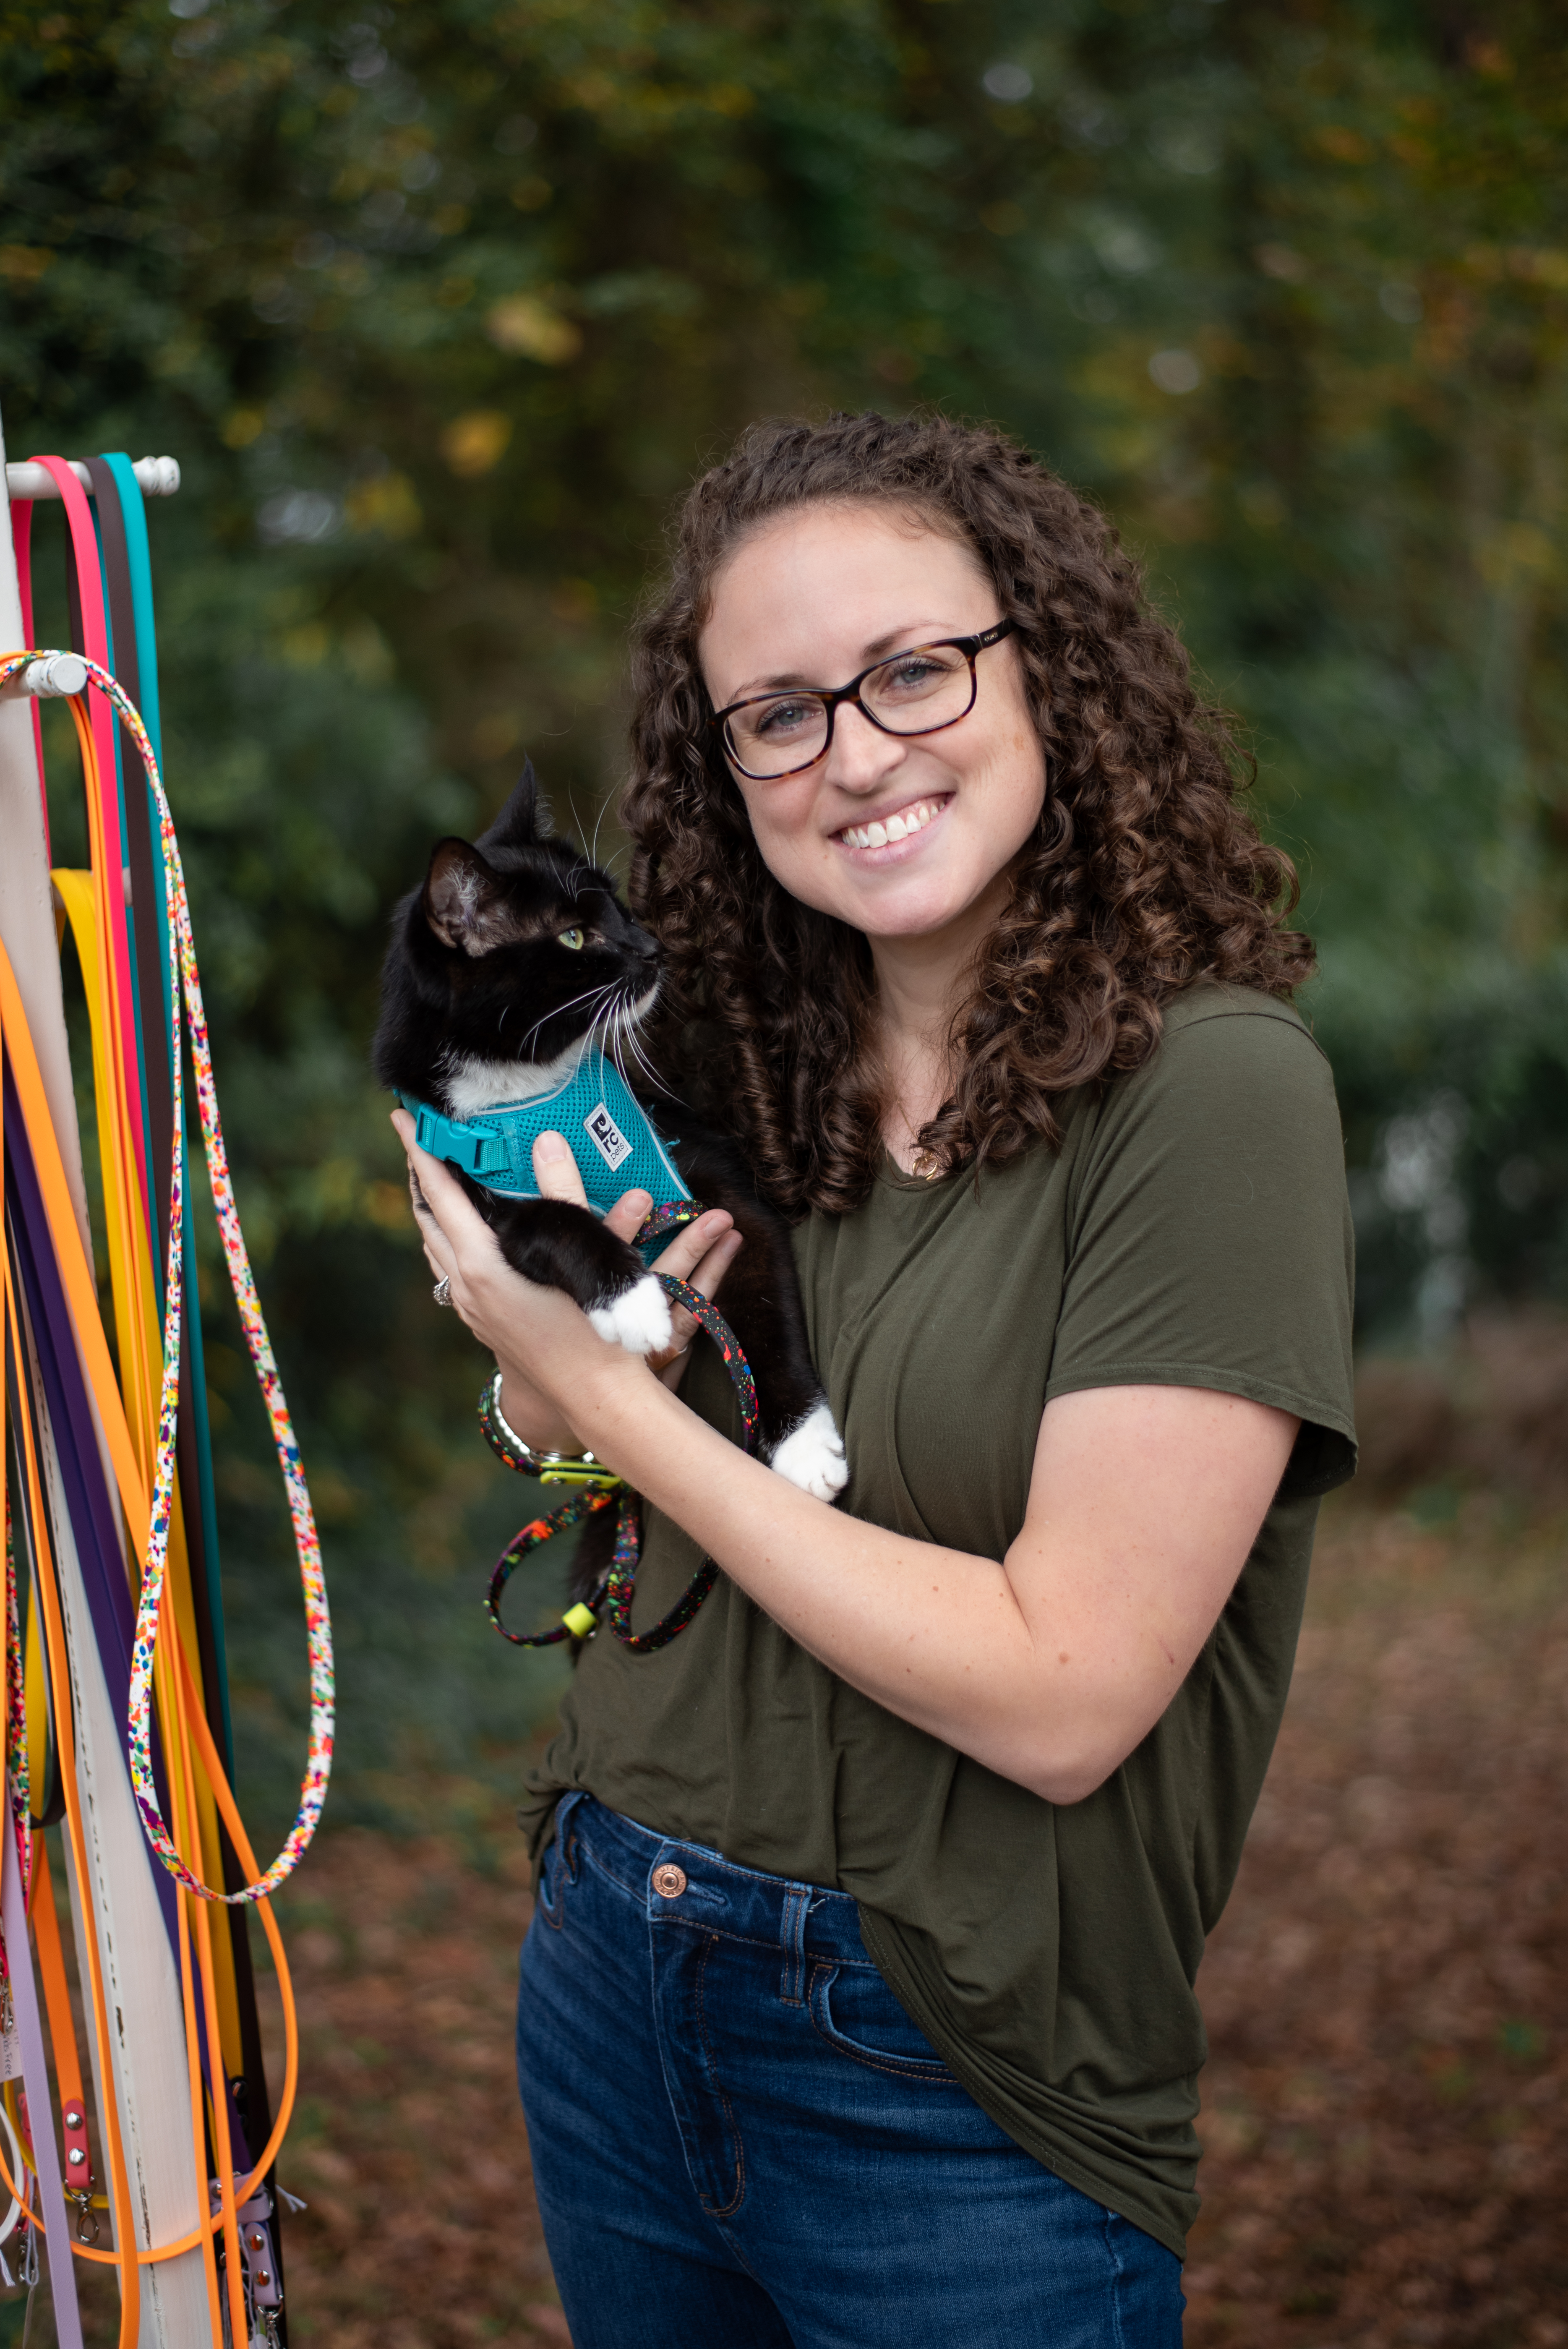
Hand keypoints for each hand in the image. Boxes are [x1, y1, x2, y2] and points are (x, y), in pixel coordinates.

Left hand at [390, 1110, 742, 1449]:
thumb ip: (563, 1194)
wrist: (597, 1397)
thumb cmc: (596, 1328)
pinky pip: (450, 1269)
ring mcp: (470, 1309)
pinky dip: (448, 1238)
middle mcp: (465, 1286)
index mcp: (481, 1265)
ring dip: (432, 1209)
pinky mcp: (483, 1323)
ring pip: (435, 1246)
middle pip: (428, 1218)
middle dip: (421, 1175)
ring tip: (436, 1178)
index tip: (402, 1116)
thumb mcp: (581, 1254)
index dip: (420, 1151)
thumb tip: (545, 1141)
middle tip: (420, 1137)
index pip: (438, 1193)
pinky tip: (465, 1234)